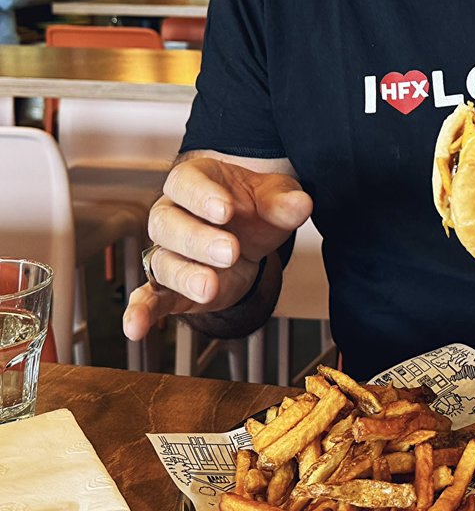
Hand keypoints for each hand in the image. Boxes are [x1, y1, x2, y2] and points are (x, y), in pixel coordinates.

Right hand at [122, 157, 312, 341]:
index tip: (226, 210)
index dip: (202, 196)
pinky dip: (140, 313)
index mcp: (195, 182)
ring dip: (185, 276)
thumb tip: (302, 204)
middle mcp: (172, 214)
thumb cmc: (255, 206)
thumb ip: (284, 202)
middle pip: (170, 224)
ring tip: (210, 286)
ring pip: (163, 262)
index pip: (186, 183)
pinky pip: (148, 297)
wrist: (250, 233)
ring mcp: (167, 251)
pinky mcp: (169, 286)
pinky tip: (136, 328)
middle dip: (199, 239)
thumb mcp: (274, 197)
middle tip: (231, 251)